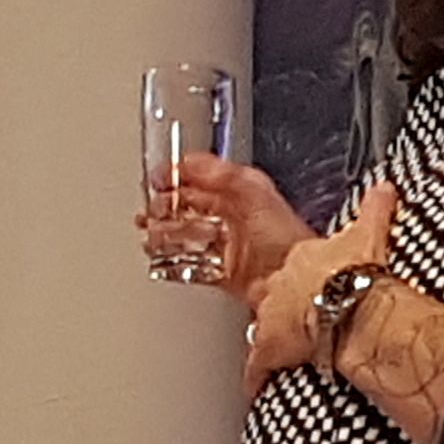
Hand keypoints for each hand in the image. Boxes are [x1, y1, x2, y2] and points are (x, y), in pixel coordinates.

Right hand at [138, 152, 316, 303]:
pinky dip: (176, 260)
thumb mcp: (251, 190)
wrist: (294, 281)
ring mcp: (230, 246)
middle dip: (166, 206)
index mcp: (244, 192)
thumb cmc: (284, 237)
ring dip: (166, 233)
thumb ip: (218, 173)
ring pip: (188, 235)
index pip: (203, 177)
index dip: (178, 176)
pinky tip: (164, 256)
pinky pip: (193, 264)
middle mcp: (236, 217)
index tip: (157, 180)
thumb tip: (189, 162)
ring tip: (150, 233)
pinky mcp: (226, 273)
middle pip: (191, 207)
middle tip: (149, 211)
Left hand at [245, 183, 397, 392]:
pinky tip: (257, 386)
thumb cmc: (361, 274)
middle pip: (274, 294)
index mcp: (304, 258)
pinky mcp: (270, 349)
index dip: (306, 277)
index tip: (315, 284)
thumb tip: (385, 188)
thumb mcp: (370, 232)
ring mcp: (273, 317)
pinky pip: (257, 366)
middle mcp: (282, 285)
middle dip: (286, 305)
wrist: (353, 306)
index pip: (297, 265)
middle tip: (301, 317)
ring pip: (263, 326)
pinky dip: (257, 376)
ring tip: (286, 349)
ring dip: (274, 336)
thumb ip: (376, 209)